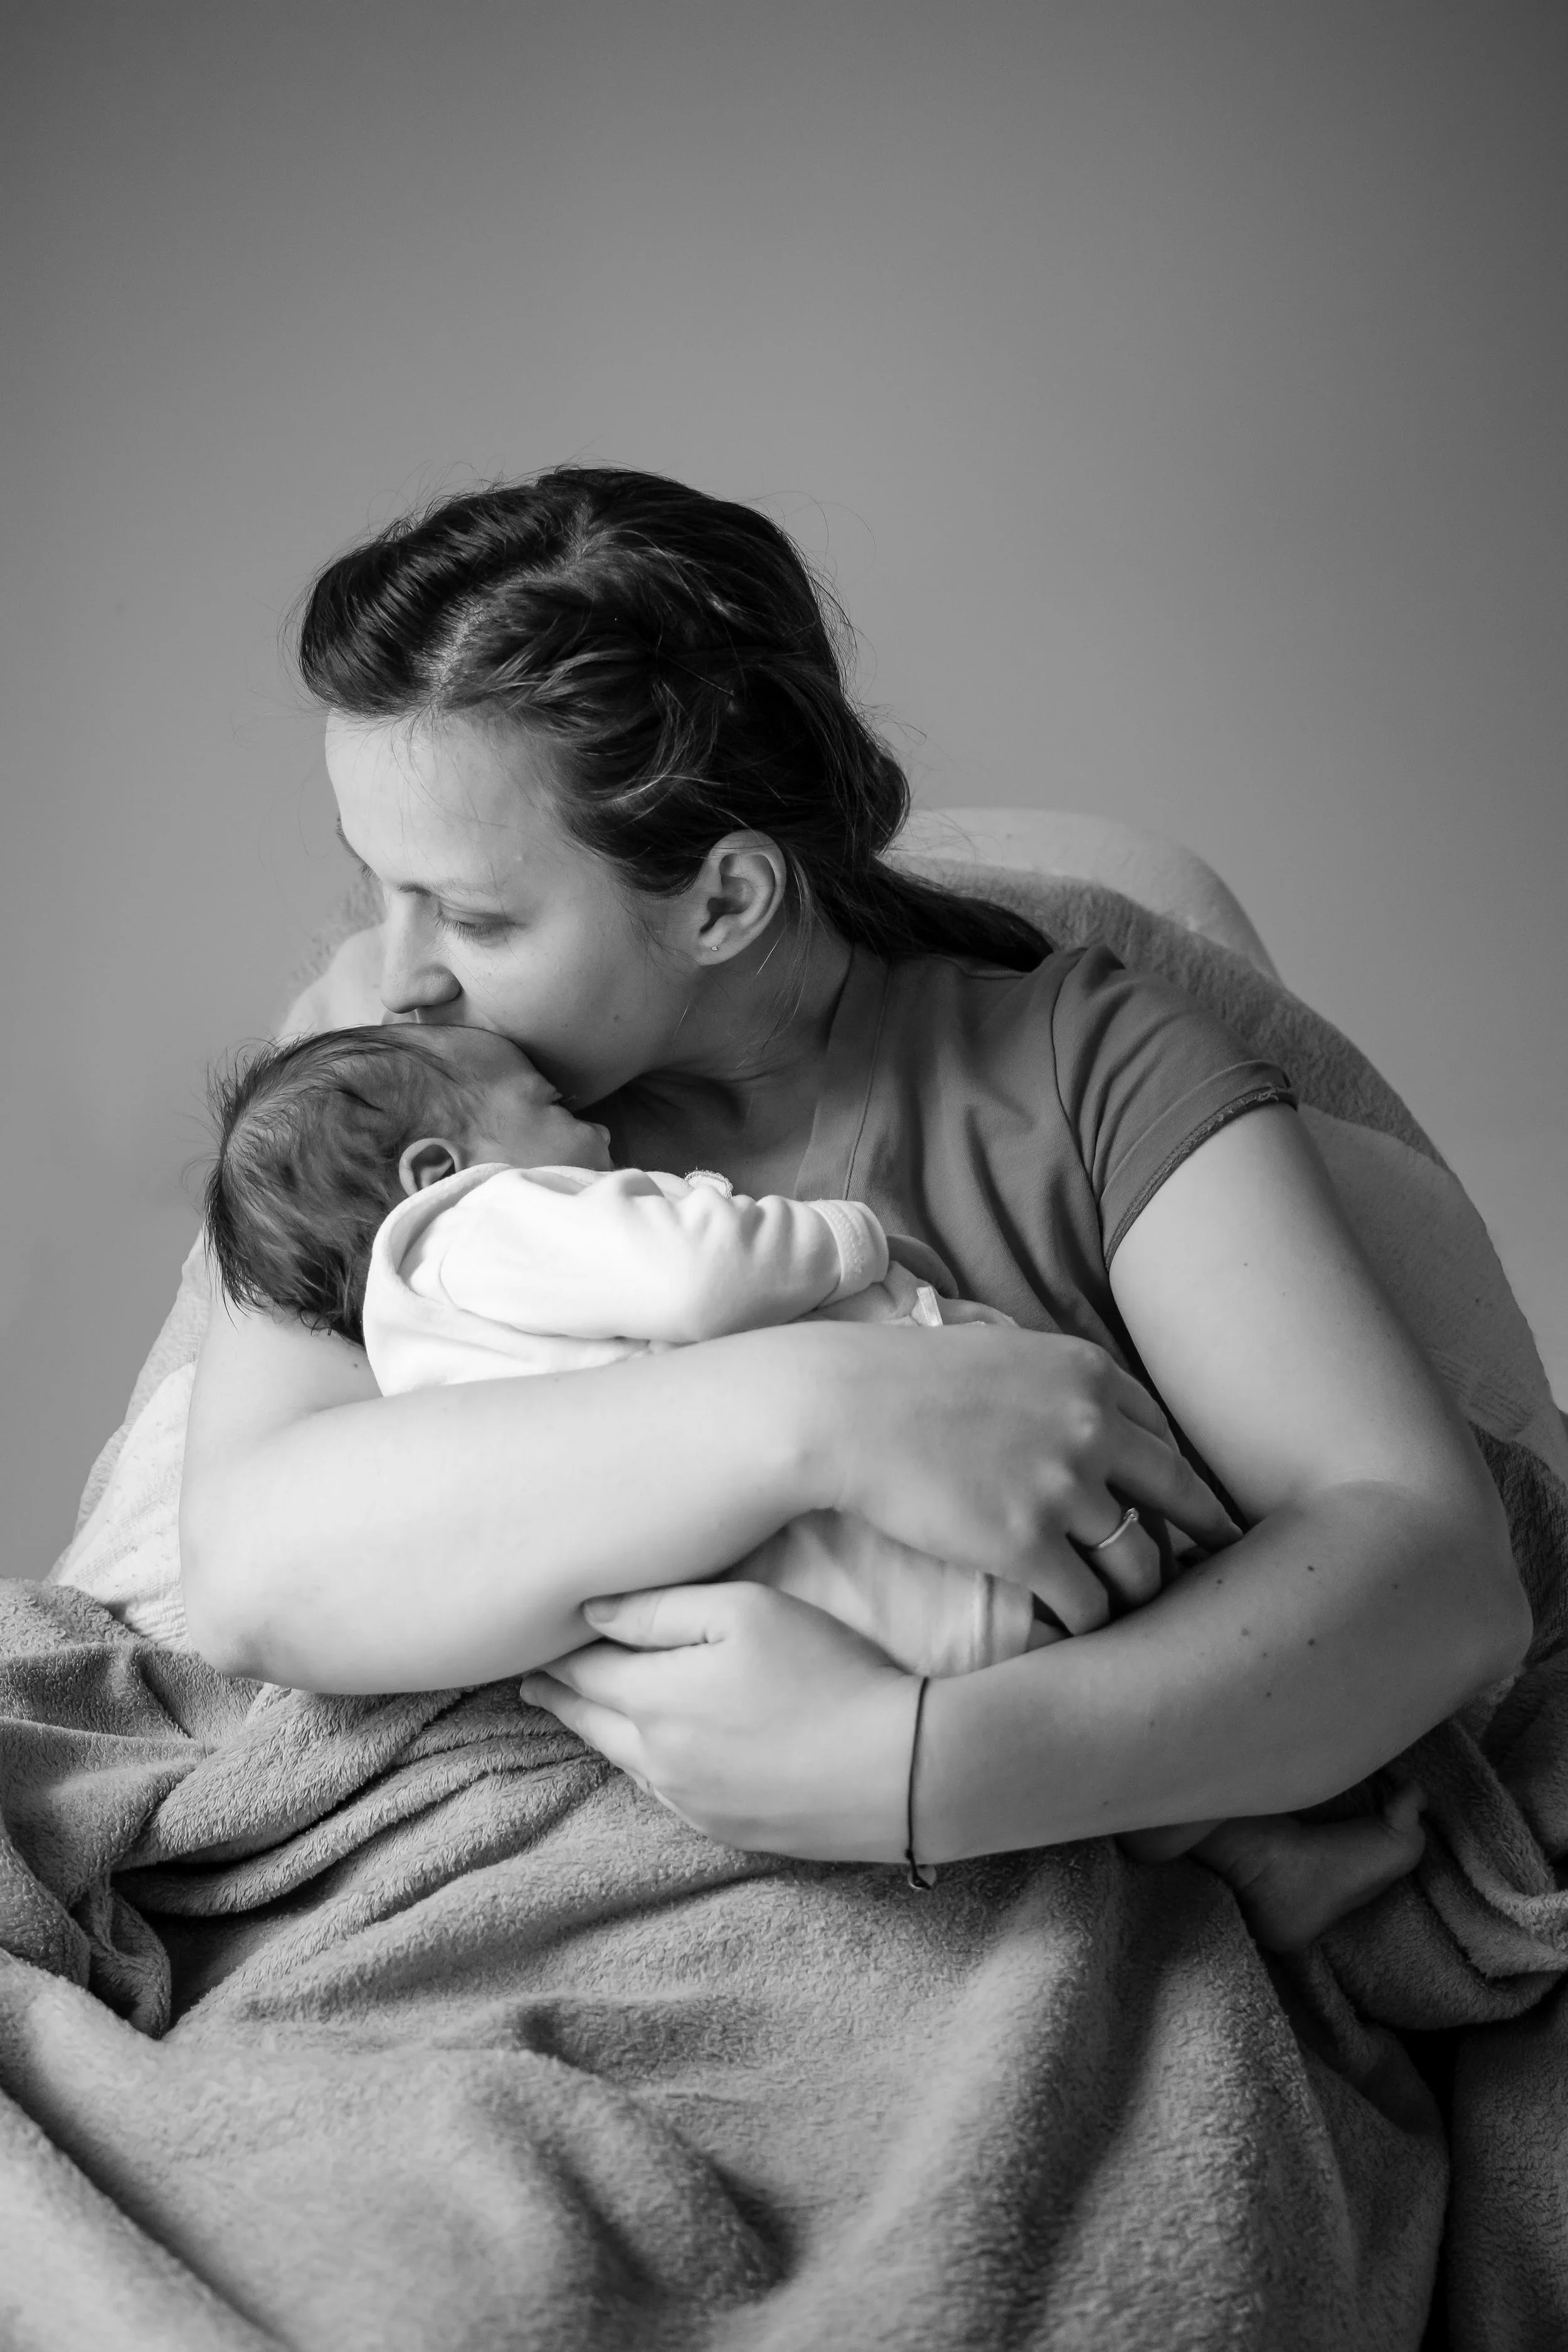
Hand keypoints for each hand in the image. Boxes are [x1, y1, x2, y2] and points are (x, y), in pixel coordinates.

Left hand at [519, 1581, 916, 1862]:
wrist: (895, 1768)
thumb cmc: (824, 1671)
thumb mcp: (744, 1611)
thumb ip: (659, 1610)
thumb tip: (590, 1614)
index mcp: (653, 1701)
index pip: (584, 1673)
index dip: (557, 1655)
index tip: (533, 1644)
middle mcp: (658, 1760)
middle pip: (593, 1723)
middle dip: (561, 1698)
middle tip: (534, 1685)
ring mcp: (693, 1804)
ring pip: (628, 1762)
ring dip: (601, 1734)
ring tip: (584, 1715)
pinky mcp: (730, 1830)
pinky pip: (667, 1793)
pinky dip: (647, 1767)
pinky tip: (652, 1759)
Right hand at [801, 1322, 1237, 1633]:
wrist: (839, 1409)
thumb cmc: (901, 1377)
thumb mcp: (997, 1348)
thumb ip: (1050, 1378)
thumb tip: (1070, 1399)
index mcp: (1088, 1373)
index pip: (1163, 1433)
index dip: (1174, 1476)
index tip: (1185, 1505)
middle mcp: (1093, 1426)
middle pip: (1176, 1494)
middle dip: (1199, 1535)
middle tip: (1214, 1565)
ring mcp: (1064, 1487)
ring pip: (1140, 1558)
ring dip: (1142, 1590)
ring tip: (1134, 1612)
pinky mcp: (1027, 1544)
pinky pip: (1089, 1601)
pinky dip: (1093, 1623)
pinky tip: (1082, 1633)